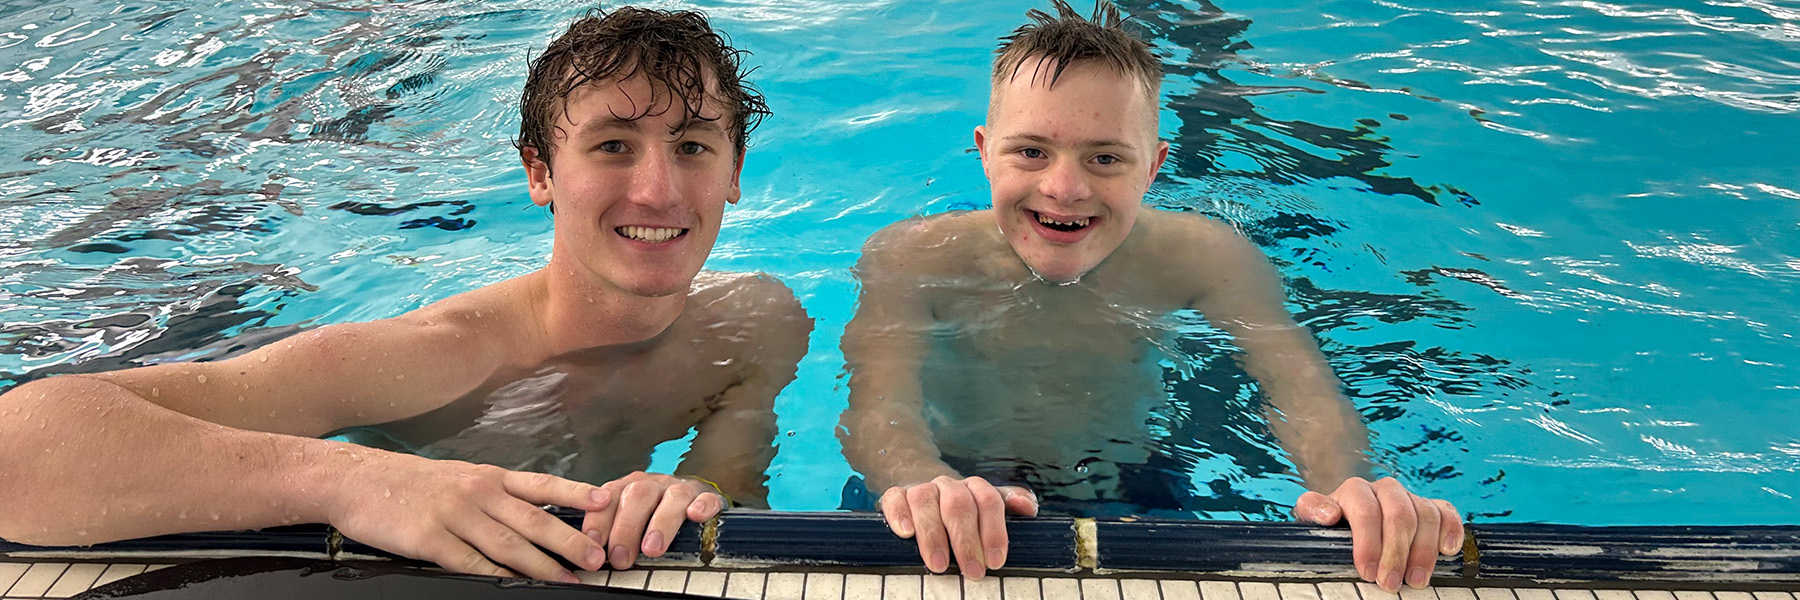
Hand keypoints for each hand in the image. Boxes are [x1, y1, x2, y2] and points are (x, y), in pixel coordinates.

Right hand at [327, 452, 607, 582]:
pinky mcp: (430, 538)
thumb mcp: (459, 477)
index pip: (542, 484)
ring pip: (508, 544)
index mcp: (489, 476)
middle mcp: (477, 492)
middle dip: (570, 540)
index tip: (606, 501)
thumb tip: (533, 515)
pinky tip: (513, 585)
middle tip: (596, 557)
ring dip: (541, 566)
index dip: (575, 494)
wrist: (356, 479)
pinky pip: (470, 562)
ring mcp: (454, 514)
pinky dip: (495, 575)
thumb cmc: (410, 482)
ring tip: (566, 579)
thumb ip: (495, 494)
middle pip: (533, 519)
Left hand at [580, 471, 726, 569]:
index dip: (600, 519)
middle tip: (621, 557)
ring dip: (661, 523)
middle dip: (627, 527)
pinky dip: (702, 506)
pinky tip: (696, 516)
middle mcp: (654, 484)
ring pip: (673, 497)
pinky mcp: (707, 496)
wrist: (693, 499)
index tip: (594, 542)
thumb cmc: (654, 515)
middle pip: (638, 495)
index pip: (609, 496)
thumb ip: (611, 531)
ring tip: (652, 548)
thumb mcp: (628, 519)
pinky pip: (707, 498)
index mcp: (630, 487)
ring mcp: (682, 489)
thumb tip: (589, 554)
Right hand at [879, 476, 1038, 579]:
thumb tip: (1029, 508)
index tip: (996, 562)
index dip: (994, 531)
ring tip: (939, 565)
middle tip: (973, 571)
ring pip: (925, 500)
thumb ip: (1009, 506)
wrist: (923, 491)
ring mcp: (921, 489)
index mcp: (974, 488)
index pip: (989, 501)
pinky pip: (894, 498)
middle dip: (966, 541)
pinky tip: (906, 532)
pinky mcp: (895, 495)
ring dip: (933, 534)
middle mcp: (948, 486)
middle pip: (959, 505)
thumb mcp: (986, 509)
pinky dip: (900, 515)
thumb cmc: (960, 511)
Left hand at [1295, 477, 1461, 591]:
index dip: (1368, 543)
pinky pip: (1446, 512)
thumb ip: (1314, 511)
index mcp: (1355, 491)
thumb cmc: (1333, 526)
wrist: (1349, 518)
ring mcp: (1410, 498)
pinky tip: (1448, 550)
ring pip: (1425, 515)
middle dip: (1396, 553)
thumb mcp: (1314, 520)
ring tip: (1415, 582)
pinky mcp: (1431, 508)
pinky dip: (1451, 530)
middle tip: (1390, 585)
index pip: (1365, 510)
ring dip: (1423, 551)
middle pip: (1399, 515)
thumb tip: (1329, 515)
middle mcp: (1384, 489)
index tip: (1367, 572)